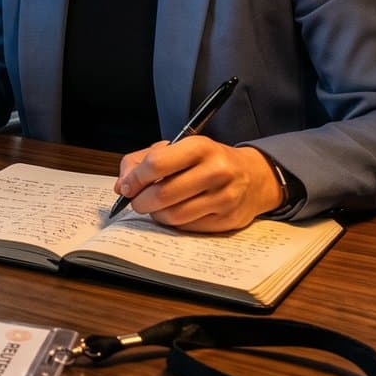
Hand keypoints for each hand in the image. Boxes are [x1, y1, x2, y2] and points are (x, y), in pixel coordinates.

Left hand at [114, 141, 282, 232]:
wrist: (253, 176)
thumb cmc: (209, 161)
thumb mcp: (180, 148)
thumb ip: (144, 161)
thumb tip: (122, 186)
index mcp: (200, 147)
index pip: (157, 164)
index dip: (135, 178)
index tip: (127, 186)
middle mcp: (216, 171)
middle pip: (162, 194)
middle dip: (141, 201)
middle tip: (137, 201)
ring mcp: (224, 197)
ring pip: (173, 215)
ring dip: (155, 214)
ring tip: (155, 207)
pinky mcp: (227, 220)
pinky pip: (187, 228)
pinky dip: (174, 223)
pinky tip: (176, 212)